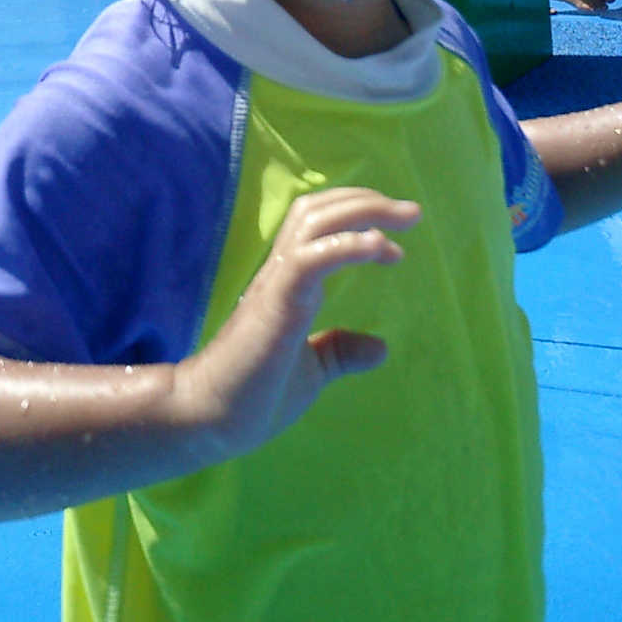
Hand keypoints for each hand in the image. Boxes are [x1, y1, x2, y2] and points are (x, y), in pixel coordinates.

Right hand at [171, 187, 419, 462]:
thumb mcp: (311, 371)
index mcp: (290, 284)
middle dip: (367, 201)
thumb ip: (339, 352)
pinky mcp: (275, 301)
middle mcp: (281, 272)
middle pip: (319, 210)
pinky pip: (310, 258)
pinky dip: (346, 244)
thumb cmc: (252, 396)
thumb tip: (380, 347)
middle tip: (411, 212)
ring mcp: (276, 283)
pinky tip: (378, 246)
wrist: (209, 419)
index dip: (361, 223)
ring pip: (314, 221)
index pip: (320, 228)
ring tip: (404, 217)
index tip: (396, 249)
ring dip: (363, 211)